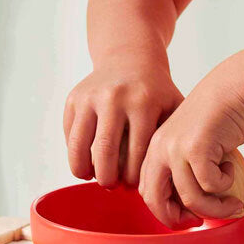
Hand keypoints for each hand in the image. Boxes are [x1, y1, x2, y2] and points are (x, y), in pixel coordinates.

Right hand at [63, 55, 183, 186]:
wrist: (130, 58)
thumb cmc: (156, 92)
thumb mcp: (173, 107)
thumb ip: (173, 137)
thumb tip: (168, 179)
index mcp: (143, 103)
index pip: (135, 153)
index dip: (132, 176)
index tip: (133, 185)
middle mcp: (115, 98)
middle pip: (105, 153)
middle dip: (107, 178)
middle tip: (111, 186)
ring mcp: (91, 97)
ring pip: (79, 146)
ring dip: (83, 170)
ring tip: (93, 177)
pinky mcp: (74, 98)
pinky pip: (69, 135)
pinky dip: (74, 152)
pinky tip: (85, 161)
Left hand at [138, 69, 243, 227]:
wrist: (235, 89)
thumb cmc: (219, 117)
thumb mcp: (191, 142)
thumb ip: (184, 169)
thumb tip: (190, 209)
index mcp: (154, 149)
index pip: (148, 193)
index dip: (165, 212)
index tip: (188, 217)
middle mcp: (159, 149)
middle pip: (156, 201)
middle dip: (178, 219)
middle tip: (201, 222)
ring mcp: (176, 149)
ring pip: (190, 198)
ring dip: (215, 208)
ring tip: (232, 204)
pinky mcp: (197, 148)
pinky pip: (211, 184)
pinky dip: (225, 184)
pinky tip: (230, 170)